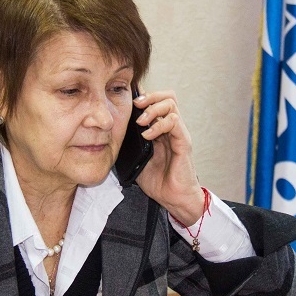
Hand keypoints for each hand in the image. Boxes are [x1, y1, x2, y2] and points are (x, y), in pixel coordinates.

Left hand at [133, 90, 205, 224]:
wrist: (173, 199)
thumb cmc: (157, 181)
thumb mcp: (136, 159)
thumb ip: (129, 144)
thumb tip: (111, 134)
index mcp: (161, 130)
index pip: (157, 102)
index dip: (144, 96)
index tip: (128, 100)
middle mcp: (172, 128)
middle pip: (167, 96)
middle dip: (149, 96)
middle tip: (135, 105)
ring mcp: (179, 134)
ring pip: (171, 105)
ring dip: (152, 109)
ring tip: (140, 121)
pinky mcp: (184, 142)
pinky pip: (174, 123)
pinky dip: (159, 125)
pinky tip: (148, 135)